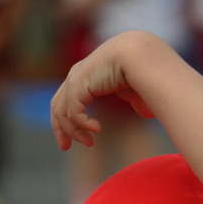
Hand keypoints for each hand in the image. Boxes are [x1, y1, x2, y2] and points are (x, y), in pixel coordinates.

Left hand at [50, 32, 154, 150]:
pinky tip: (97, 129)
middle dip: (61, 129)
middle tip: (66, 147)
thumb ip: (136, 101)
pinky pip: (73, 112)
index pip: (68, 100)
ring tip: (90, 143)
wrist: (143, 56)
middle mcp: (77, 75)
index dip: (68, 121)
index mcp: (87, 75)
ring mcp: (75, 78)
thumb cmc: (145, 69)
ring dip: (74, 132)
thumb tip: (145, 113)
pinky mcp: (78, 84)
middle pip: (57, 107)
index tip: (77, 139)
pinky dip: (82, 124)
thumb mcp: (138, 89)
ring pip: (62, 113)